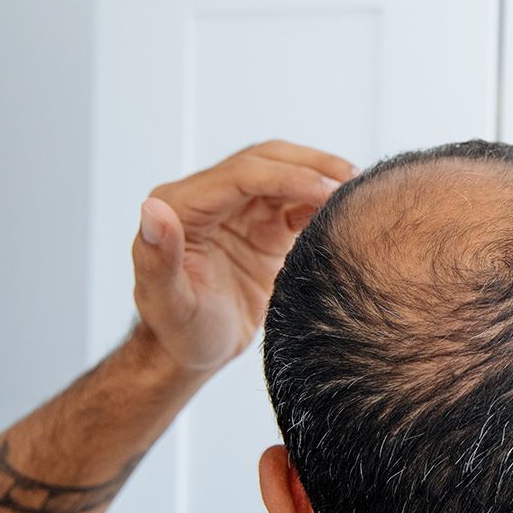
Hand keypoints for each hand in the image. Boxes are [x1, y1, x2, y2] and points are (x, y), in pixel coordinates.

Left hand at [132, 140, 355, 373]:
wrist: (193, 352)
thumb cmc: (178, 332)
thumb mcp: (167, 302)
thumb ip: (157, 256)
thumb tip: (153, 207)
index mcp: (183, 206)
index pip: (242, 174)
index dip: (288, 176)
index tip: (328, 192)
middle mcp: (210, 199)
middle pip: (266, 160)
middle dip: (311, 165)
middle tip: (353, 182)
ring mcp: (240, 211)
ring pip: (285, 173)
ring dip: (322, 177)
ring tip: (360, 190)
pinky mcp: (264, 227)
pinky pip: (297, 202)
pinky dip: (323, 201)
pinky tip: (348, 211)